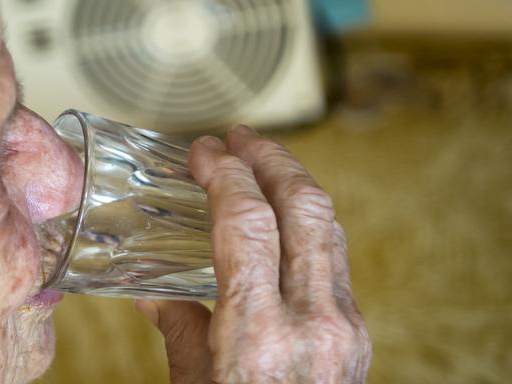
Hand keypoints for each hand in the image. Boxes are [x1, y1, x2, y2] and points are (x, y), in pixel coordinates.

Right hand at [135, 125, 370, 382]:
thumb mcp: (193, 383)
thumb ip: (178, 327)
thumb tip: (155, 292)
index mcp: (259, 334)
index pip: (249, 222)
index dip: (224, 173)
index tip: (203, 150)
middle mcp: (313, 322)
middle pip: (305, 208)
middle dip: (271, 159)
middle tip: (240, 138)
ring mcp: (344, 327)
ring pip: (328, 227)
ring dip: (294, 186)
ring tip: (261, 166)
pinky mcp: (356, 335)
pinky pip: (334, 259)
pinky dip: (307, 225)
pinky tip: (282, 222)